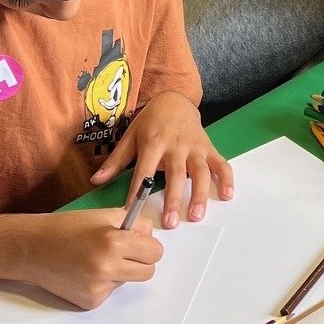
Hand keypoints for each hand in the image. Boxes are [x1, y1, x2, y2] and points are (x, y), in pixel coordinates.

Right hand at [17, 208, 162, 309]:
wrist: (33, 249)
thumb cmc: (67, 228)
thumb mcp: (104, 215)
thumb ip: (134, 224)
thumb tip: (151, 236)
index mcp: (113, 242)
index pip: (155, 252)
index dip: (148, 245)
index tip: (140, 242)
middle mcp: (107, 268)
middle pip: (148, 272)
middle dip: (141, 261)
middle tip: (125, 252)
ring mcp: (98, 289)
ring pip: (128, 281)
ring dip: (121, 271)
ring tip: (96, 259)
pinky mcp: (90, 302)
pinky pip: (110, 291)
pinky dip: (104, 282)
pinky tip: (85, 272)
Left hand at [91, 91, 233, 228]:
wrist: (175, 100)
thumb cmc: (151, 122)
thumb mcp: (130, 136)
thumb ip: (115, 160)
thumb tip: (95, 181)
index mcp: (153, 143)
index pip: (144, 170)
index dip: (137, 191)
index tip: (132, 211)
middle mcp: (176, 146)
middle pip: (175, 174)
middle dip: (173, 199)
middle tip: (170, 222)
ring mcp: (195, 147)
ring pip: (200, 172)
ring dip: (200, 194)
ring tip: (196, 215)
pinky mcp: (209, 148)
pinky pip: (221, 164)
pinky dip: (226, 179)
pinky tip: (227, 195)